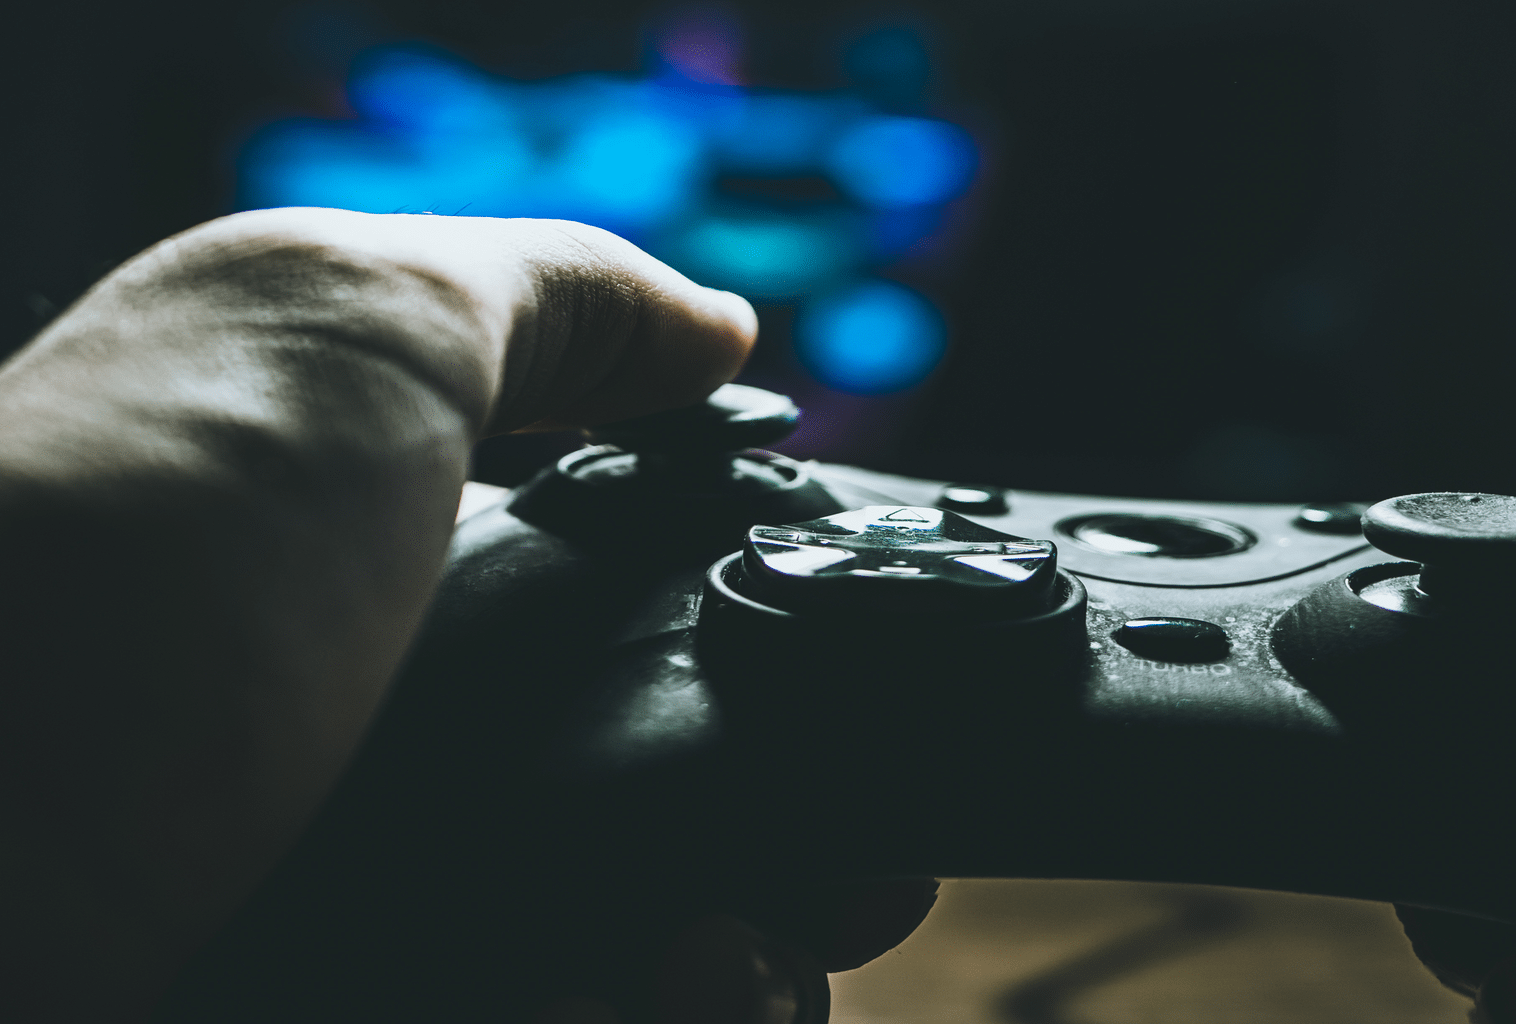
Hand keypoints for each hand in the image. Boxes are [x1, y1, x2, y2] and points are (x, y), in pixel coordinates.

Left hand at [0, 209, 929, 1020]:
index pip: (662, 606)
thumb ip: (552, 302)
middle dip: (820, 831)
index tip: (869, 668)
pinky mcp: (400, 1001)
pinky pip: (589, 1019)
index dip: (784, 632)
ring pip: (667, 946)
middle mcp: (429, 748)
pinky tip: (685, 984)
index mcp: (427, 575)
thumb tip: (723, 330)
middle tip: (864, 857)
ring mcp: (413, 902)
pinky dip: (673, 1011)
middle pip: (696, 804)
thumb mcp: (346, 325)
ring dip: (761, 960)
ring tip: (746, 946)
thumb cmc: (128, 539)